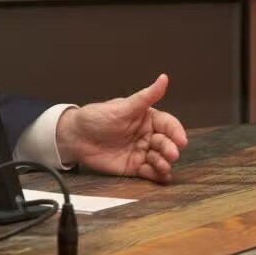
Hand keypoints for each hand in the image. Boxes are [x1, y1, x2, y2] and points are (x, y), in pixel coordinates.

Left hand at [55, 73, 187, 182]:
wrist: (75, 136)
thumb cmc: (97, 117)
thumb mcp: (122, 107)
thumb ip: (145, 97)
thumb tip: (164, 78)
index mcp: (147, 118)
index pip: (169, 125)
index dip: (176, 132)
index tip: (181, 140)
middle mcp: (148, 135)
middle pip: (167, 143)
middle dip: (170, 149)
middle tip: (171, 154)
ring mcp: (141, 152)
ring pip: (161, 159)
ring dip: (165, 163)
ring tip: (162, 166)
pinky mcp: (134, 167)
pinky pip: (150, 173)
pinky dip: (157, 176)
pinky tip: (161, 176)